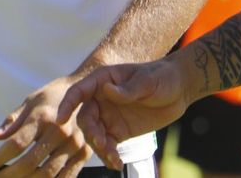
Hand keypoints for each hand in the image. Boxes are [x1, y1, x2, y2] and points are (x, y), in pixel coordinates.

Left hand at [0, 74, 91, 176]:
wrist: (87, 90)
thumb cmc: (53, 95)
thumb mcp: (32, 101)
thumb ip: (13, 121)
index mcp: (43, 117)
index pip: (16, 144)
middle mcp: (59, 132)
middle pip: (29, 163)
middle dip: (7, 175)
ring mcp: (74, 145)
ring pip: (46, 174)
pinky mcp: (84, 154)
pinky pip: (65, 177)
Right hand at [55, 60, 190, 169]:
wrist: (180, 89)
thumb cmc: (162, 76)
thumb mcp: (147, 81)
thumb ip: (128, 89)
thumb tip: (108, 90)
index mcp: (103, 81)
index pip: (78, 92)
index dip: (67, 104)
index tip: (60, 120)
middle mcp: (101, 99)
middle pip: (84, 118)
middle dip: (90, 132)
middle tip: (103, 144)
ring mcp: (109, 116)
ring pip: (94, 135)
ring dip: (100, 148)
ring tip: (113, 158)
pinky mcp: (119, 131)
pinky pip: (108, 145)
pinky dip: (110, 156)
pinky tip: (117, 164)